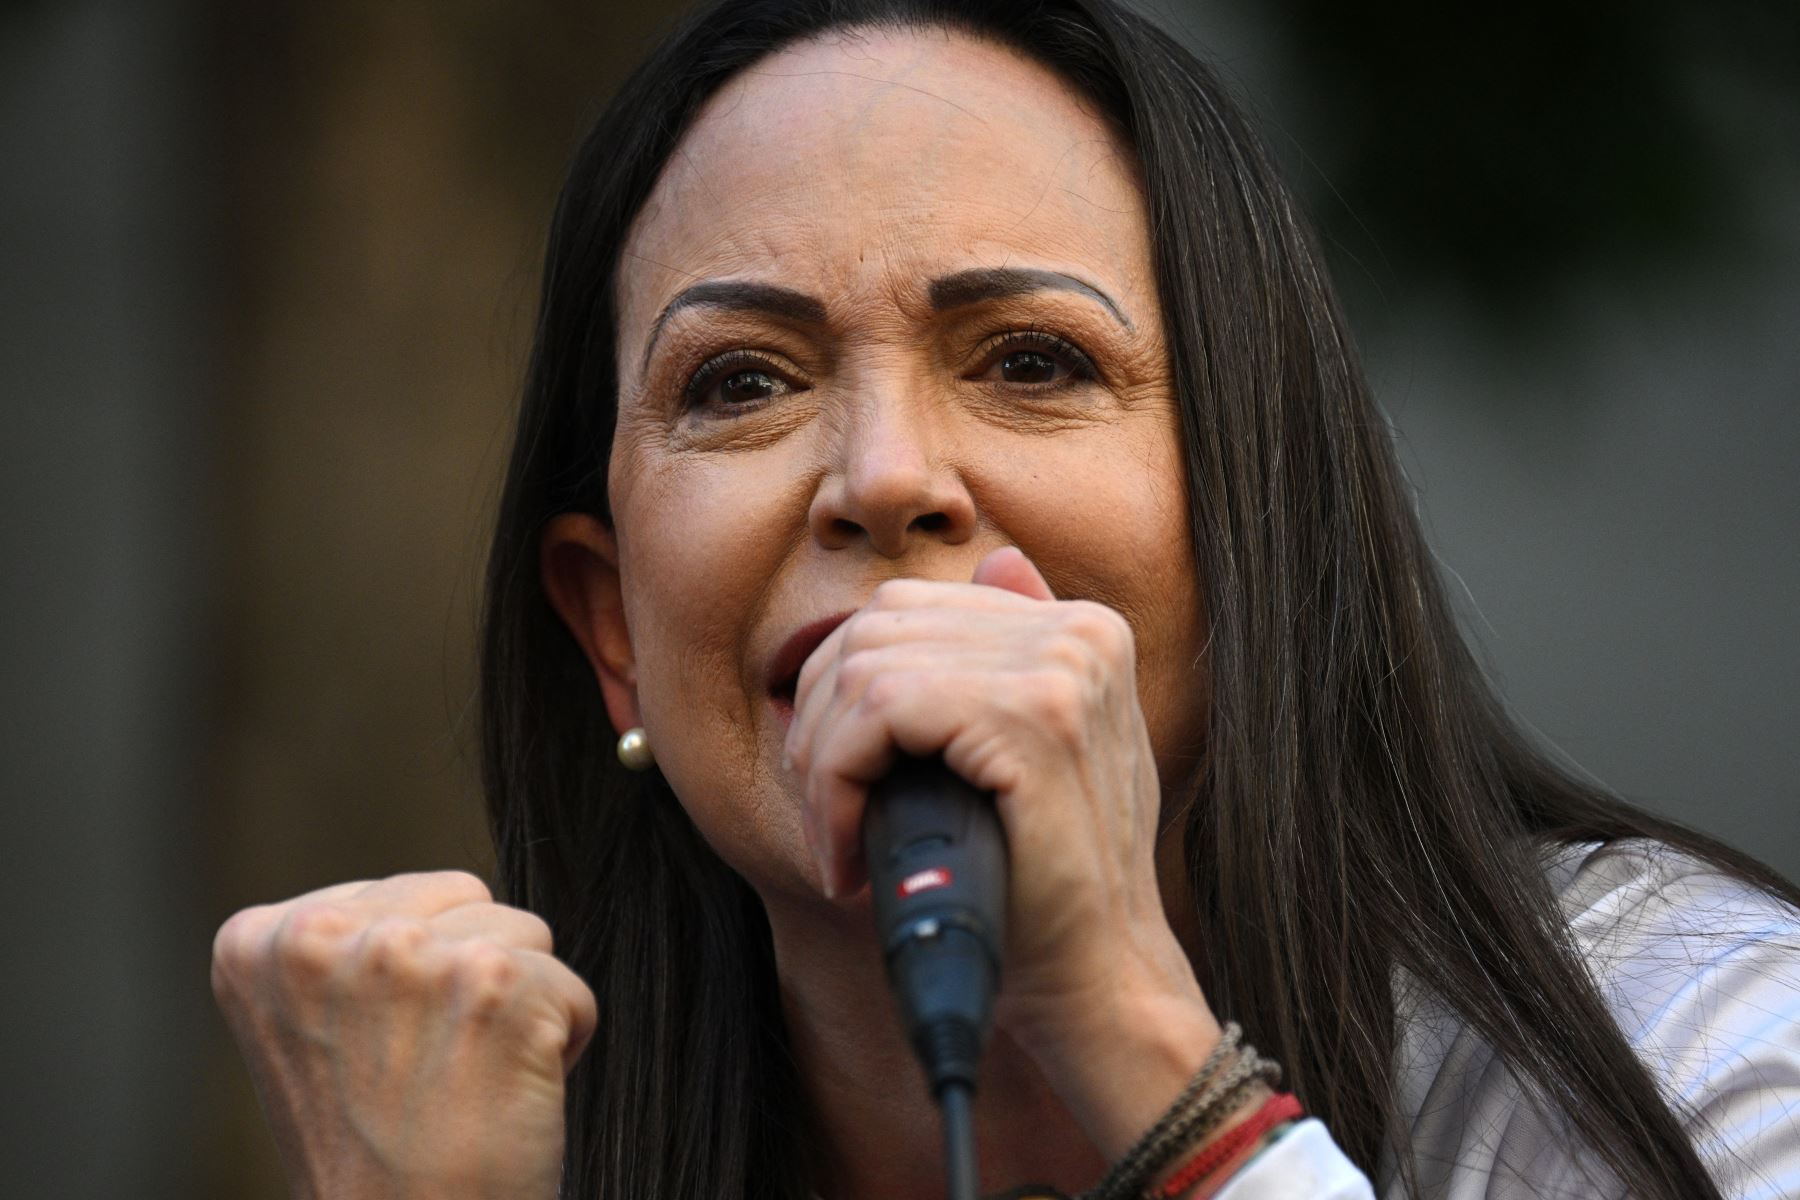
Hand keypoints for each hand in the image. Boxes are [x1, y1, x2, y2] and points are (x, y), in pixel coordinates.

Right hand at [210, 871, 596, 1199]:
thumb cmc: (375, 1160)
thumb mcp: (315, 1036)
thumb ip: (355, 952)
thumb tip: (450, 897)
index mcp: (262, 942)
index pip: (408, 895)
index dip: (418, 979)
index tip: (380, 1054)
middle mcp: (323, 935)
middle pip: (468, 901)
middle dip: (469, 978)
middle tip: (428, 1074)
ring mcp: (407, 955)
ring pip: (524, 935)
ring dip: (516, 1008)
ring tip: (464, 1087)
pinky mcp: (492, 983)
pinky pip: (571, 989)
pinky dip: (562, 1044)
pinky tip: (505, 1102)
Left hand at [783, 546, 1220, 1153]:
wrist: (1096, 980)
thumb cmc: (1049, 883)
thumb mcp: (1046, 753)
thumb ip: (1019, 657)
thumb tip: (1000, 558)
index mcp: (1082, 629)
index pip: (910, 607)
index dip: (846, 689)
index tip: (842, 778)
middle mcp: (1079, 631)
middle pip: (878, 625)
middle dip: (821, 721)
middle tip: (829, 814)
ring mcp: (1063, 666)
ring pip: (865, 667)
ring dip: (823, 764)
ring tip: (839, 841)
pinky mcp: (1033, 715)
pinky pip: (877, 711)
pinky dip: (836, 785)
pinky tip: (847, 855)